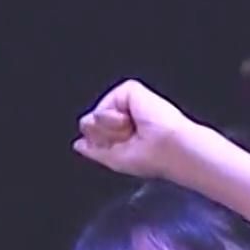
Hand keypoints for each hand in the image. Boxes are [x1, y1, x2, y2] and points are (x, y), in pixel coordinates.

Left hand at [73, 79, 204, 180]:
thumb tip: (78, 144)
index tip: (123, 150)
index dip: (101, 145)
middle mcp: (125, 116)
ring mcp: (127, 103)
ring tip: (132, 131)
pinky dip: (113, 117)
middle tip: (127, 139)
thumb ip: (94, 151)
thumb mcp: (115, 160)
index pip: (94, 135)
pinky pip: (104, 104)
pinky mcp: (130, 90)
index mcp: (125, 133)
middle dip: (103, 136)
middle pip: (88, 125)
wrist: (171, 147)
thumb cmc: (154, 158)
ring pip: (94, 116)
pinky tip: (131, 121)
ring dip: (109, 129)